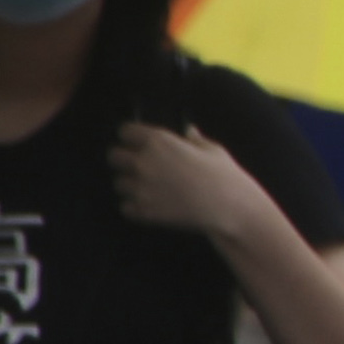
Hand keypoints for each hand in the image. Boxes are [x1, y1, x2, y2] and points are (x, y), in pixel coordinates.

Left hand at [102, 120, 268, 251]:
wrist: (230, 209)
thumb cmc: (225, 176)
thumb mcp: (213, 150)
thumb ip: (194, 140)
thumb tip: (188, 131)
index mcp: (159, 142)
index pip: (125, 131)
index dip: (131, 136)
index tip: (137, 141)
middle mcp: (144, 162)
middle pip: (113, 156)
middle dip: (124, 159)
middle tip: (139, 166)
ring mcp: (141, 188)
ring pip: (118, 183)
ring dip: (130, 185)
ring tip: (147, 188)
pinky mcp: (144, 211)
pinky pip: (125, 207)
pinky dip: (134, 207)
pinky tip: (150, 205)